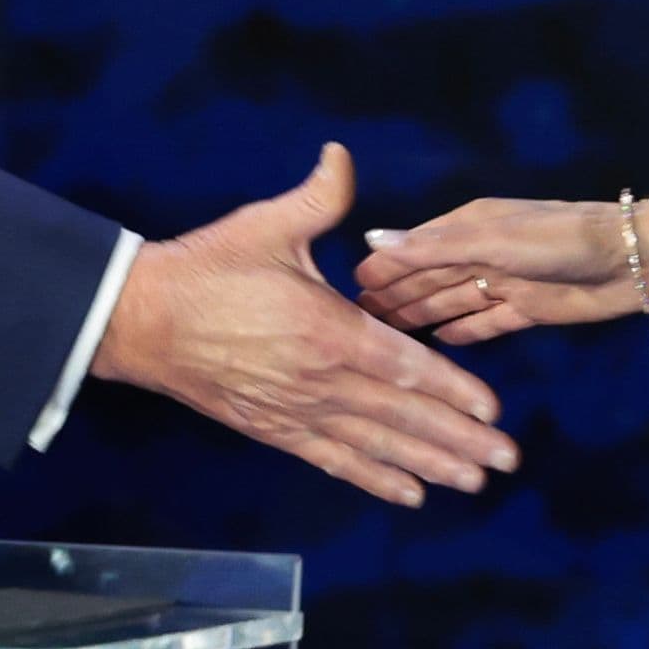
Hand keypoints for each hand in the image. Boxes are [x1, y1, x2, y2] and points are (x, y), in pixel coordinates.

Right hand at [93, 144, 518, 507]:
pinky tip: (410, 494)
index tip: (493, 410)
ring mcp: (297, 410)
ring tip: (473, 482)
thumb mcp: (266, 224)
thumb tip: (343, 154)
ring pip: (376, 444)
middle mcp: (321, 379)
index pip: (405, 365)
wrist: (142, 320)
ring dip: (428, 464)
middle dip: (458, 439)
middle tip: (506, 460)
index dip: (453, 389)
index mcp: (328, 327)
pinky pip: (334, 460)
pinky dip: (374, 478)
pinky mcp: (274, 430)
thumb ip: (319, 196)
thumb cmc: (208, 268)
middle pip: (402, 415)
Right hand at [354, 194, 648, 346]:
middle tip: (357, 321)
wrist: (631, 261)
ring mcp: (505, 282)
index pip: (416, 248)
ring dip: (422, 315)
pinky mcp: (527, 310)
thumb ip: (435, 246)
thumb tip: (373, 238)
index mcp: (470, 226)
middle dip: (397, 295)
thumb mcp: (493, 240)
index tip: (348, 287)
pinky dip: (464, 332)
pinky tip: (439, 345)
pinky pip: (486, 322)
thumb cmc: (558, 242)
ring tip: (386, 339)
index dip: (385, 266)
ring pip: (453, 301)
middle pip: (430, 277)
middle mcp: (482, 253)